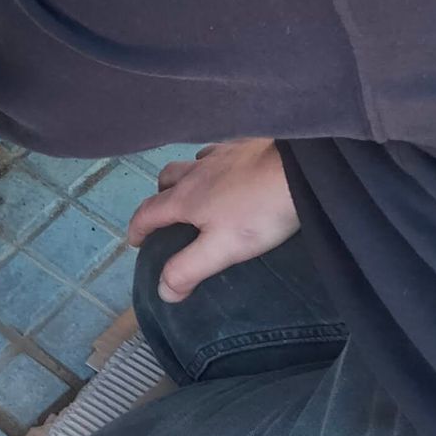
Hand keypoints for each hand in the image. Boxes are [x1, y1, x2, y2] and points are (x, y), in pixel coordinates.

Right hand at [125, 138, 298, 302]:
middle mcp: (197, 171)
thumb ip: (188, 269)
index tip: (135, 242)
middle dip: (159, 198)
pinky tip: (231, 171)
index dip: (137, 228)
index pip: (148, 212)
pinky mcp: (247, 144)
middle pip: (166, 180)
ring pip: (192, 162)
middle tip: (168, 216)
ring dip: (186, 178)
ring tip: (199, 194)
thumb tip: (163, 291)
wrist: (299, 169)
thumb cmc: (258, 211)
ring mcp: (222, 153)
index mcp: (186, 198)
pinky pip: (220, 151)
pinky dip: (215, 164)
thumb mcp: (222, 248)